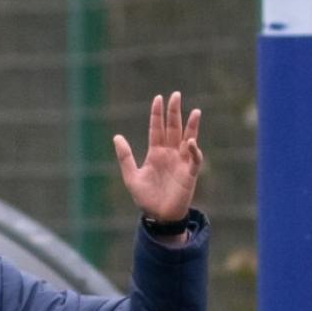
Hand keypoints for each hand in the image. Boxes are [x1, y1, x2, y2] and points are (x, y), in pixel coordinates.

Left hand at [113, 92, 203, 223]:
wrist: (158, 216)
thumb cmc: (146, 197)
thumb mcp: (131, 176)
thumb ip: (125, 157)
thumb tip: (116, 136)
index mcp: (155, 153)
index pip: (157, 129)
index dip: (157, 114)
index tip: (158, 98)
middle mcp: (170, 154)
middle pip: (173, 128)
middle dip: (174, 112)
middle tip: (175, 95)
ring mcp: (181, 162)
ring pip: (188, 139)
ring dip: (191, 126)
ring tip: (194, 111)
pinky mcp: (190, 173)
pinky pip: (194, 158)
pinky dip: (194, 150)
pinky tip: (190, 142)